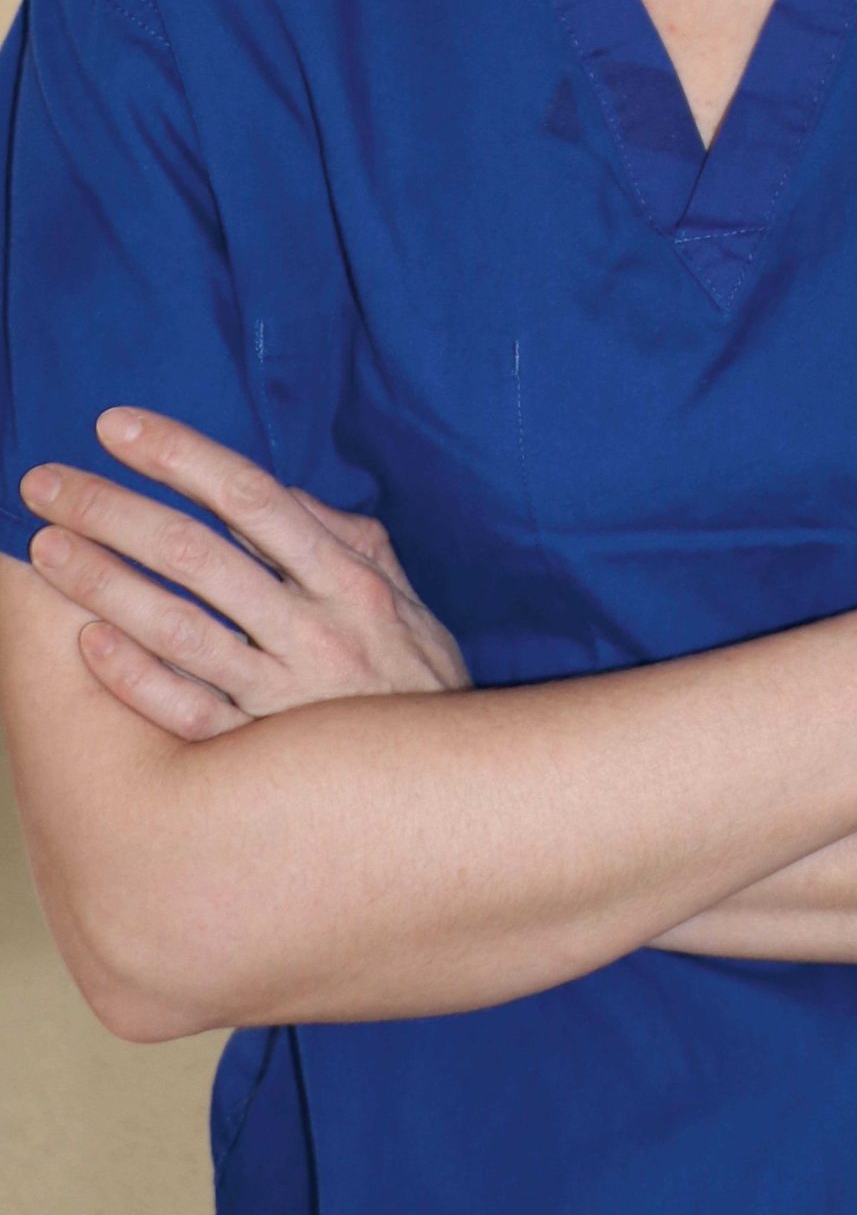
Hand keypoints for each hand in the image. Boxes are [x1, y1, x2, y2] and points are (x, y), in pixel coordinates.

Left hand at [16, 406, 470, 739]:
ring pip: (181, 629)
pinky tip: (89, 643)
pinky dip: (138, 677)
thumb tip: (279, 495)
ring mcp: (287, 693)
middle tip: (44, 485)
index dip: (179, 455)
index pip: (251, 496)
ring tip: (48, 550)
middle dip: (112, 510)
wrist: (454, 786)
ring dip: (105, 583)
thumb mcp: (398, 592)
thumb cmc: (416, 678)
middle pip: (198, 555)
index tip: (114, 427)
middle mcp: (317, 628)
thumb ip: (342, 537)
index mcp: (349, 577)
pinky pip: (189, 711)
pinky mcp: (264, 752)